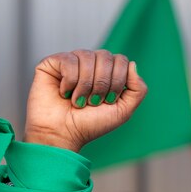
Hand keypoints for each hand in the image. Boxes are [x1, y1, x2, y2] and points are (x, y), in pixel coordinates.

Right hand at [24, 49, 146, 151]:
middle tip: (92, 102)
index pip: (120, 60)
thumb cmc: (90, 125)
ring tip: (77, 101)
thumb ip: (138, 89)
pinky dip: (69, 81)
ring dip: (85, 86)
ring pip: (87, 56)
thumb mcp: (123, 111)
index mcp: (106, 72)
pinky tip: (64, 93)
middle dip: (101, 84)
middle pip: (105, 56)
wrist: (63, 135)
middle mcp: (89, 63)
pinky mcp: (52, 63)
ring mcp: (70, 62)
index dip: (117, 81)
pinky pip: (69, 60)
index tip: (107, 101)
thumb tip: (132, 64)